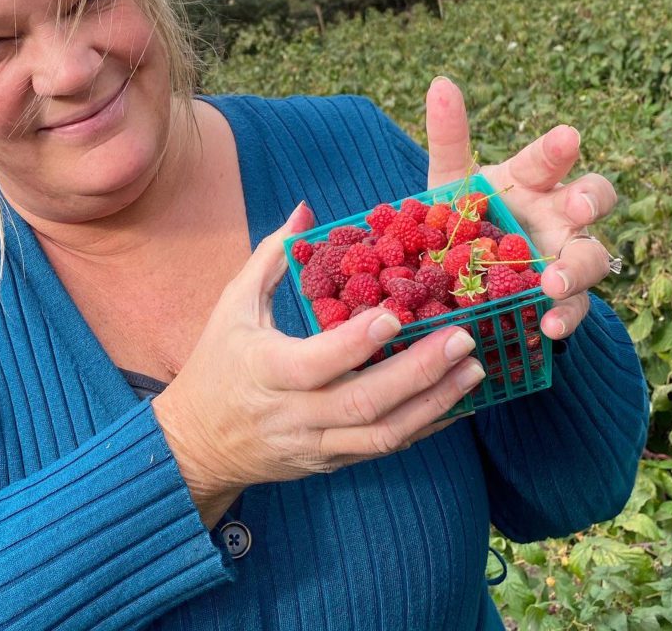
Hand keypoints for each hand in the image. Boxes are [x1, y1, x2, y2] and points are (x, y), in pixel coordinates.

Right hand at [152, 203, 484, 527]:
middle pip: (363, 402)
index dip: (354, 344)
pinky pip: (384, 448)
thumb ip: (271, 257)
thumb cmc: (216, 364)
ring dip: (434, 403)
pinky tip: (458, 402)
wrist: (197, 445)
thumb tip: (306, 210)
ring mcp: (316, 444)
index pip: (315, 363)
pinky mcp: (332, 462)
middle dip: (418, 372)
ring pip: (382, 433)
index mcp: (266, 371)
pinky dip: (425, 427)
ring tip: (475, 370)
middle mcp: (295, 415)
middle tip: (463, 339)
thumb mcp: (233, 305)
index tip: (392, 315)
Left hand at [425, 76, 617, 340]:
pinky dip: (564, 317)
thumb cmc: (466, 219)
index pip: (550, 157)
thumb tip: (440, 83)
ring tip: (552, 282)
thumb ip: (448, 137)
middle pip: (592, 199)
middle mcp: (558, 214)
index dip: (559, 148)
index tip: (566, 137)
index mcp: (532, 180)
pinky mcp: (562, 300)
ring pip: (593, 256)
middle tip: (575, 207)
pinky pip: (575, 308)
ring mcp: (565, 257)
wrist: (463, 278)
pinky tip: (547, 326)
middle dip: (588, 199)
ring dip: (577, 268)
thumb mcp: (450, 183)